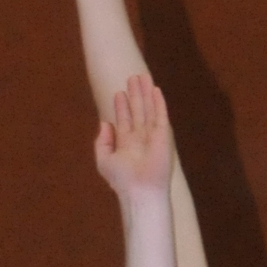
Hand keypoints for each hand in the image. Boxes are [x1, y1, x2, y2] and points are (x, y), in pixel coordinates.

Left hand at [94, 68, 172, 201]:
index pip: (125, 120)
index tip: (119, 93)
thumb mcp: (104, 160)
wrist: (140, 190)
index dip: (122, 106)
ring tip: (142, 76)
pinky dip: (159, 103)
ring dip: (146, 93)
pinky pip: (161, 115)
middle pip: (138, 111)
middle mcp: (140, 138)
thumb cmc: (122, 179)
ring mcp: (152, 135)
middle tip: (132, 77)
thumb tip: (104, 122)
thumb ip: (102, 141)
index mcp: (126, 144)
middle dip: (135, 94)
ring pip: (149, 109)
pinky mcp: (163, 135)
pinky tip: (155, 90)